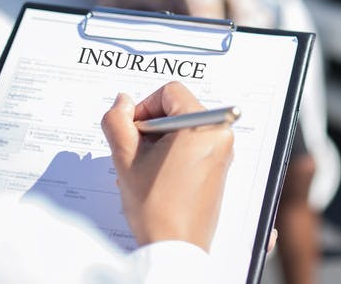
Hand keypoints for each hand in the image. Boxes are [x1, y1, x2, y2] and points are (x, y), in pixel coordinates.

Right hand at [101, 82, 233, 250]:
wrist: (176, 247)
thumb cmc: (157, 207)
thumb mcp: (126, 159)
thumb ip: (117, 122)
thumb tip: (122, 102)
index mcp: (204, 125)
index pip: (170, 92)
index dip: (144, 107)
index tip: (133, 131)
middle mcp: (220, 134)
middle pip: (178, 109)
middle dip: (151, 128)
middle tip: (137, 154)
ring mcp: (223, 152)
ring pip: (183, 129)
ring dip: (159, 143)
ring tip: (144, 169)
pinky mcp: (219, 167)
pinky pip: (193, 146)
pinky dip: (172, 154)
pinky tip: (156, 177)